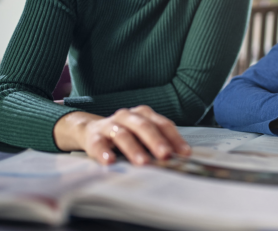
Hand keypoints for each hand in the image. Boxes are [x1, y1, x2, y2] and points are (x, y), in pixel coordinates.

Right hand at [54, 106, 190, 164]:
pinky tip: (110, 161)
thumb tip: (180, 159)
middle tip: (166, 155)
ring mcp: (110, 124)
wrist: (92, 131)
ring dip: (134, 149)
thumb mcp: (143, 136)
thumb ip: (160, 144)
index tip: (185, 154)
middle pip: (144, 126)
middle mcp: (128, 116)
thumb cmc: (126, 135)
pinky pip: (99, 144)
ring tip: (143, 163)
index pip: (163, 124)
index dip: (175, 138)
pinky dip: (104, 152)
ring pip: (123, 134)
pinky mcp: (94, 137)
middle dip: (156, 141)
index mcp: (144, 114)